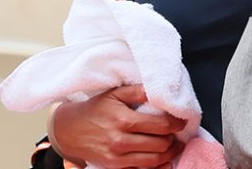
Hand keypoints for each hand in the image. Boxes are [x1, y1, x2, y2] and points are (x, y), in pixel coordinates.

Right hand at [49, 84, 185, 168]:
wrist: (70, 130)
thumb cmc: (95, 110)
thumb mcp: (114, 94)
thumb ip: (137, 91)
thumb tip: (158, 91)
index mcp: (123, 120)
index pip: (160, 126)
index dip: (176, 124)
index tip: (181, 122)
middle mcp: (121, 141)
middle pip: (160, 145)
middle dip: (174, 140)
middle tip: (178, 135)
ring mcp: (117, 158)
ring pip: (154, 161)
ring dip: (169, 154)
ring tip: (173, 146)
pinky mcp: (115, 168)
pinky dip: (157, 168)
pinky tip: (164, 161)